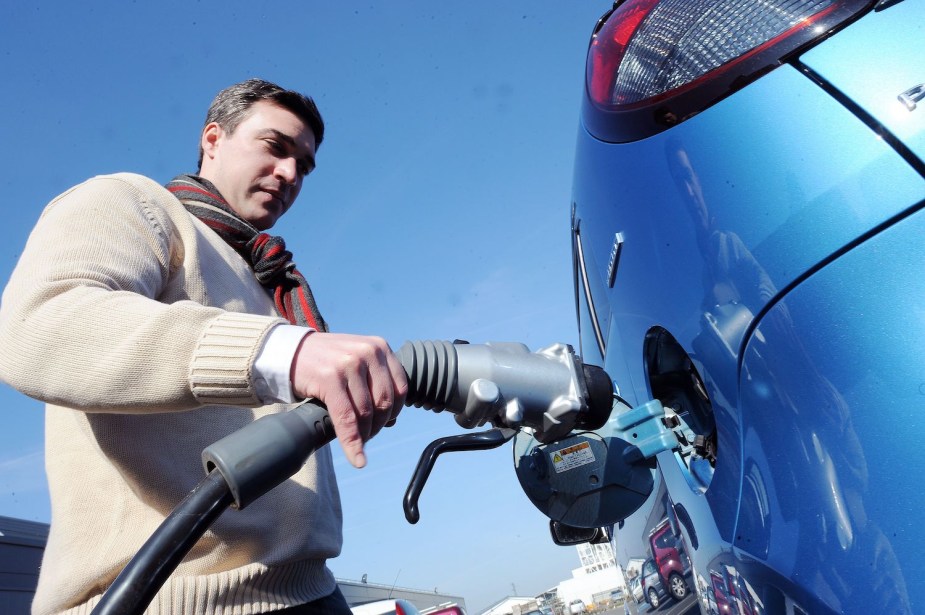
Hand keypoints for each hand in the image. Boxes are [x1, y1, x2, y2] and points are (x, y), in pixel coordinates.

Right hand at [290, 332, 407, 467]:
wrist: (289, 352)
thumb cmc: (325, 362)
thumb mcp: (356, 361)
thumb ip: (375, 382)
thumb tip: (392, 421)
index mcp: (379, 347)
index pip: (400, 389)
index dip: (393, 413)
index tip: (383, 424)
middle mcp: (368, 352)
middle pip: (384, 403)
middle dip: (377, 426)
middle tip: (365, 436)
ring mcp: (350, 363)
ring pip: (366, 412)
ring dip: (363, 435)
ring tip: (356, 442)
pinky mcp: (330, 377)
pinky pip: (346, 418)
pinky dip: (352, 442)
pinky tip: (356, 458)